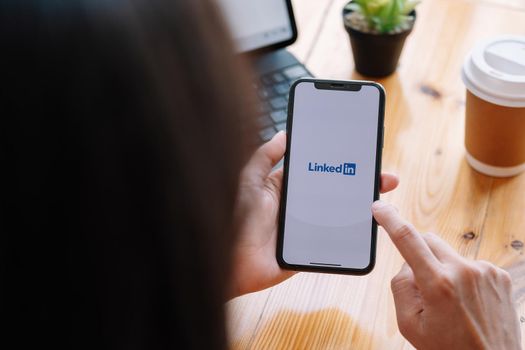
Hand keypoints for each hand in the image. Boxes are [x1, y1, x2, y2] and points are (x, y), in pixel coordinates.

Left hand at [230, 131, 398, 297]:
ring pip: (341, 215)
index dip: (340, 161)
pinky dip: (354, 233)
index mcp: (287, 188)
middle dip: (361, 182)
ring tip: (383, 197)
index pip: (319, 170)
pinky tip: (371, 224)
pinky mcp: (311, 248)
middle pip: (336, 191)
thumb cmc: (235, 219)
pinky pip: (336, 240)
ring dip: (363, 207)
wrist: (231, 262)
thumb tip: (285, 133)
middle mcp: (300, 205)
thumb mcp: (249, 181)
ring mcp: (308, 227)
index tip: (362, 152)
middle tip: (385, 176)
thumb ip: (265, 157)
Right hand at [372, 200, 520, 349]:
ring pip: (449, 254)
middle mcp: (464, 271)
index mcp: (438, 284)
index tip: (380, 207)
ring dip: (443, 269)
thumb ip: (400, 287)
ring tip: (452, 302)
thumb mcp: (409, 325)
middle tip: (423, 285)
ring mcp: (485, 272)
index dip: (390, 220)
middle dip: (420, 255)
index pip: (407, 239)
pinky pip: (470, 265)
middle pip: (429, 241)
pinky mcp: (499, 276)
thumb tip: (408, 264)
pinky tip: (468, 302)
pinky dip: (463, 277)